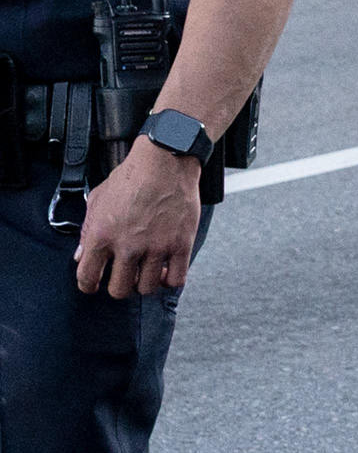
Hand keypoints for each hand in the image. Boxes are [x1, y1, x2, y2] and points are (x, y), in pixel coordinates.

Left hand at [73, 139, 206, 297]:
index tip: (94, 285)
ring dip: (145, 284)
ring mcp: (156, 247)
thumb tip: (82, 256)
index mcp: (101, 235)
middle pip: (119, 289)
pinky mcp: (180, 244)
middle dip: (119, 287)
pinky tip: (166, 272)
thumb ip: (87, 231)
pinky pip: (176, 280)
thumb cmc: (131, 178)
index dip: (88, 286)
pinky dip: (169, 281)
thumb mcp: (98, 201)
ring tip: (146, 273)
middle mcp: (127, 245)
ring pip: (147, 287)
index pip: (87, 277)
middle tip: (124, 278)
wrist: (164, 162)